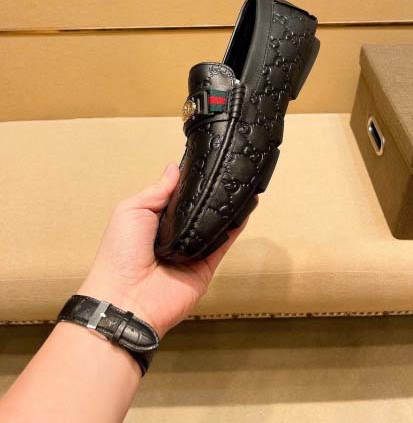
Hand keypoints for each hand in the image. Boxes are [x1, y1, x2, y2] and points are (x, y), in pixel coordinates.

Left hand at [77, 162, 255, 337]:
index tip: (206, 162)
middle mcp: (174, 235)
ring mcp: (192, 251)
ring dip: (227, 208)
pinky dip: (234, 228)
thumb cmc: (120, 253)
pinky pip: (223, 245)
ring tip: (243, 185)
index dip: (189, 181)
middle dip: (210, 193)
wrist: (126, 298)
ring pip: (214, 226)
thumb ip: (157, 190)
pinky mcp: (206, 267)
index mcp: (154, 221)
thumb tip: (174, 167)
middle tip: (228, 169)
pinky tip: (245, 209)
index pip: (177, 197)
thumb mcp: (131, 211)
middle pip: (197, 210)